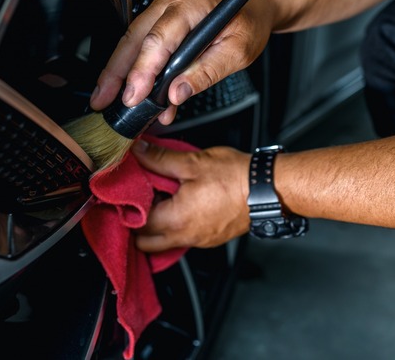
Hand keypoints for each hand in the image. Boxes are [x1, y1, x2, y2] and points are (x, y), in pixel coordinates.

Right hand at [89, 0, 275, 124]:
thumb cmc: (250, 18)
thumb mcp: (239, 50)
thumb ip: (207, 72)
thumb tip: (176, 93)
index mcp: (191, 3)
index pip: (157, 40)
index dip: (141, 72)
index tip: (133, 97)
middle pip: (133, 38)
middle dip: (114, 72)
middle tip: (102, 100)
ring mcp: (163, 3)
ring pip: (132, 39)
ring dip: (120, 71)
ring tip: (109, 99)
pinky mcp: (162, 13)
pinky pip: (144, 39)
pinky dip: (137, 65)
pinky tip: (135, 89)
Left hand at [131, 138, 251, 251]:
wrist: (268, 189)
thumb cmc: (236, 178)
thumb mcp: (192, 162)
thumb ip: (160, 158)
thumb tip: (139, 151)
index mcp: (175, 220)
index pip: (135, 223)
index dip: (126, 207)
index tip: (125, 192)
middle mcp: (185, 236)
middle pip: (145, 242)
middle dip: (136, 224)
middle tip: (137, 200)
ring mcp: (199, 240)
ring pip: (164, 243)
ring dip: (156, 227)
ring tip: (158, 202)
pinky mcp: (211, 238)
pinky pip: (183, 239)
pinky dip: (175, 227)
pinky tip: (180, 206)